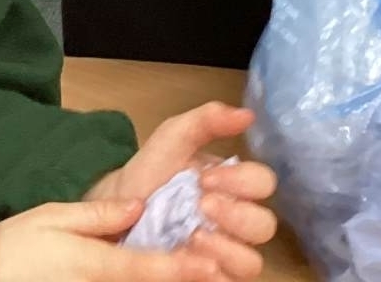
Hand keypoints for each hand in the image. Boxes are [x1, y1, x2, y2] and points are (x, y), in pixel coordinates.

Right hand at [0, 198, 218, 281]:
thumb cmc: (18, 246)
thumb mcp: (54, 217)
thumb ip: (99, 215)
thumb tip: (139, 205)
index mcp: (93, 265)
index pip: (144, 269)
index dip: (180, 269)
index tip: (210, 265)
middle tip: (219, 272)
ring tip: (206, 275)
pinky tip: (168, 278)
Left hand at [87, 103, 277, 279]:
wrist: (115, 211)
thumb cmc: (149, 174)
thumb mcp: (174, 137)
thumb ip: (208, 120)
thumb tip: (248, 115)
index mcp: (234, 185)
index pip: (263, 183)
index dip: (241, 181)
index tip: (206, 178)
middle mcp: (237, 220)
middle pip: (265, 225)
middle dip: (236, 215)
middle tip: (202, 204)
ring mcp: (226, 252)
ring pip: (253, 261)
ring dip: (228, 248)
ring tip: (194, 235)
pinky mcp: (211, 276)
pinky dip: (217, 273)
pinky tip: (192, 258)